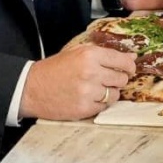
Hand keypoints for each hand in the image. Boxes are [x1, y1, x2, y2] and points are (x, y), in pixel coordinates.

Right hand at [19, 44, 135, 120]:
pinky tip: (87, 98)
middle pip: (122, 78)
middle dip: (117, 79)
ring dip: (109, 93)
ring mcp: (88, 92)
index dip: (129, 66)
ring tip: (94, 89)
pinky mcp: (84, 108)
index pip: (122, 60)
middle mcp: (91, 72)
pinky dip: (99, 104)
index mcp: (90, 55)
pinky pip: (104, 107)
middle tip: (106, 80)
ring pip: (115, 94)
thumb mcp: (77, 53)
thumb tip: (131, 57)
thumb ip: (104, 54)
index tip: (129, 69)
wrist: (31, 88)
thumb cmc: (55, 69)